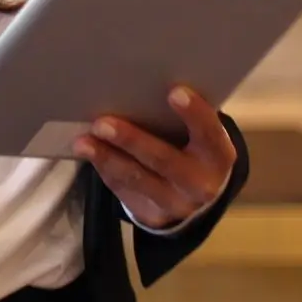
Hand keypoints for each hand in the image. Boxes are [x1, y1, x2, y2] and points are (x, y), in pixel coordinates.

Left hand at [73, 85, 236, 230]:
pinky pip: (123, 189)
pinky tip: (88, 152)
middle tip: (102, 123)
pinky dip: (104, 168)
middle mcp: (200, 184)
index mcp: (218, 156)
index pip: (210, 134)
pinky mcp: (151, 215)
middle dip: (132, 140)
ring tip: (83, 142)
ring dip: (107, 157)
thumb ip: (180, 119)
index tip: (175, 91)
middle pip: (164, 160)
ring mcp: (175, 204)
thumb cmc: (191, 149)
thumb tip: (137, 85)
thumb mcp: (197, 138)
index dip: (195, 114)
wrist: (195, 199)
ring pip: (137, 179)